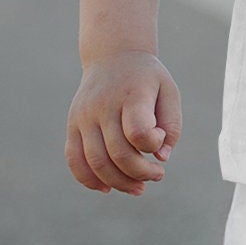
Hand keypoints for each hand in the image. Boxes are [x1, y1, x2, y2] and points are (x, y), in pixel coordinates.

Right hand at [66, 50, 182, 194]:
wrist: (113, 56)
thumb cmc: (146, 79)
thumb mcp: (169, 92)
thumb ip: (172, 125)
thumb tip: (161, 157)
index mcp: (131, 95)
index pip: (137, 132)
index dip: (152, 145)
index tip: (160, 139)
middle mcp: (103, 106)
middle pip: (118, 154)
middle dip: (141, 173)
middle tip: (157, 175)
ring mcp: (84, 116)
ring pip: (95, 162)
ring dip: (119, 183)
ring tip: (138, 188)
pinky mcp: (72, 125)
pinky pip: (74, 159)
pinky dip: (88, 180)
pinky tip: (107, 188)